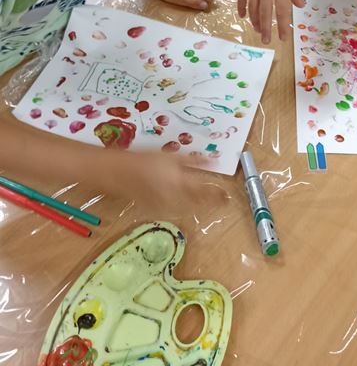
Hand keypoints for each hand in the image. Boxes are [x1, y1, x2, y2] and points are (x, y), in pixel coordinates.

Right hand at [104, 148, 218, 211]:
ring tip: (209, 200)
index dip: (217, 195)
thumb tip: (213, 162)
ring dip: (199, 204)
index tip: (228, 196)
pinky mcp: (156, 209)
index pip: (204, 192)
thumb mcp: (172, 156)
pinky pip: (175, 209)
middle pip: (198, 203)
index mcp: (179, 182)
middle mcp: (174, 197)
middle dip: (211, 202)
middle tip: (223, 199)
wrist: (119, 174)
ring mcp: (165, 205)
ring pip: (188, 207)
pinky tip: (186, 200)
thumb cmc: (147, 160)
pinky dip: (184, 205)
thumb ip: (193, 161)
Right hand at [238, 0, 303, 43]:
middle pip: (266, 13)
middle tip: (266, 41)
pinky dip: (242, 8)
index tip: (283, 38)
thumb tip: (299, 6)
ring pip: (253, 8)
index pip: (283, 10)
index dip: (283, 26)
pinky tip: (244, 17)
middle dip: (266, 29)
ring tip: (257, 31)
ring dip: (255, 21)